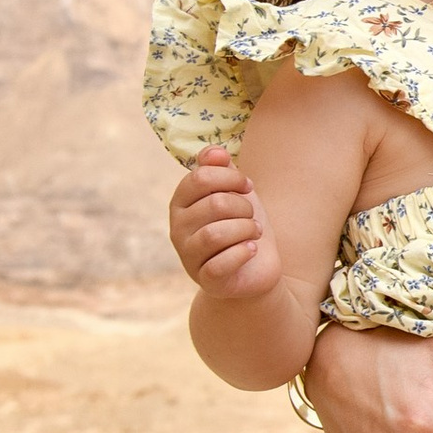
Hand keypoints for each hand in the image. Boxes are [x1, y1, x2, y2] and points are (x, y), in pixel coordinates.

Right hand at [170, 148, 282, 300]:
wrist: (255, 269)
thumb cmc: (241, 225)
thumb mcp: (234, 192)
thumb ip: (222, 169)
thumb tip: (215, 152)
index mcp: (180, 203)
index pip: (199, 178)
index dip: (231, 177)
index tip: (247, 186)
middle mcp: (178, 229)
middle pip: (215, 204)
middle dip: (243, 206)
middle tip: (251, 215)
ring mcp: (189, 257)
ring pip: (216, 234)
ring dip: (246, 229)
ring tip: (254, 232)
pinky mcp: (206, 280)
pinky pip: (221, 263)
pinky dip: (243, 253)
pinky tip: (251, 250)